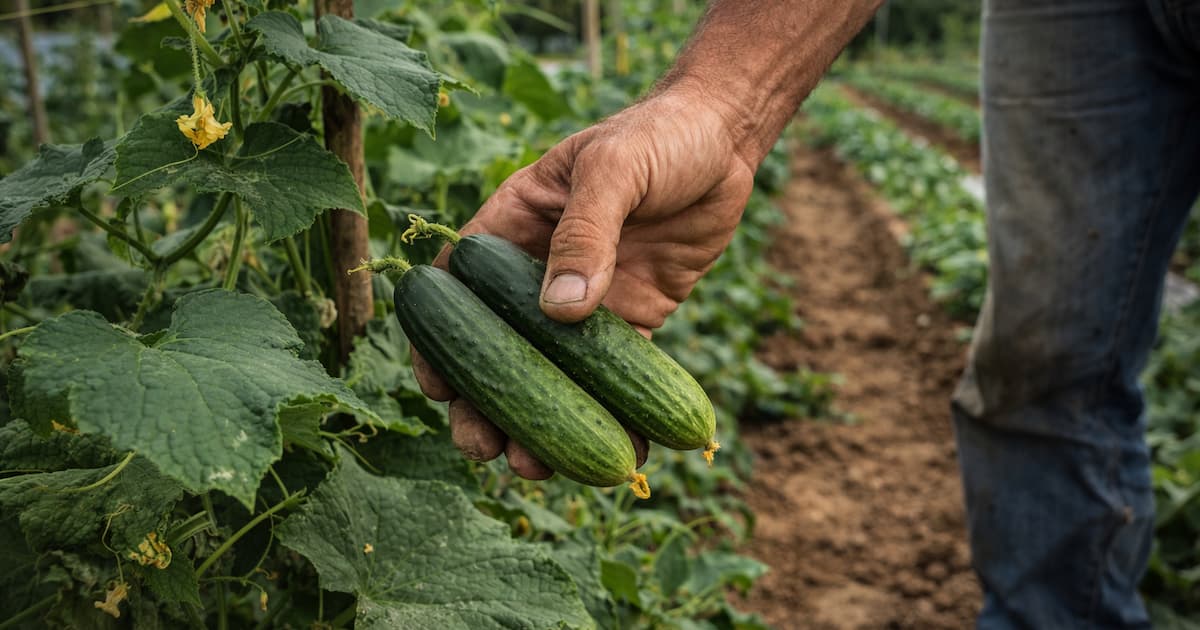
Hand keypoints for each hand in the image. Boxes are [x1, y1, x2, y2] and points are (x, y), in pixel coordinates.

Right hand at [415, 86, 756, 477]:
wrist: (725, 141)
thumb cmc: (657, 136)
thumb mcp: (614, 169)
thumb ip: (585, 233)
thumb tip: (558, 312)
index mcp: (513, 225)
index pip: (460, 290)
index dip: (440, 342)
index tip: (438, 388)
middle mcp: (540, 271)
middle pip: (500, 347)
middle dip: (486, 403)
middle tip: (484, 448)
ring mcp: (588, 301)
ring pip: (554, 374)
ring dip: (544, 422)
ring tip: (538, 468)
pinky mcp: (633, 320)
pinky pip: (618, 377)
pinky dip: (617, 415)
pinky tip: (623, 453)